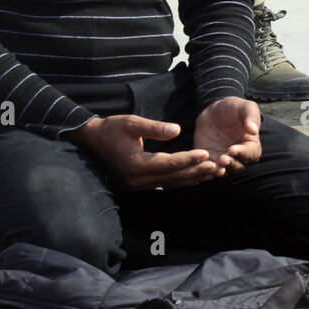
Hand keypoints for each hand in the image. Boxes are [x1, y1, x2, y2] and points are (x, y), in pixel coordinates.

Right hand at [68, 115, 218, 190]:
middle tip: (216, 165)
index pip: (168, 163)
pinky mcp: (140, 185)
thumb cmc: (112, 128)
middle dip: (195, 171)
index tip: (205, 153)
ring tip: (212, 172)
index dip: (188, 159)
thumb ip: (154, 128)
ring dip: (192, 178)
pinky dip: (182, 181)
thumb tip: (177, 130)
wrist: (92, 140)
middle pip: (172, 177)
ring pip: (171, 183)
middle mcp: (138, 179)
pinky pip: (165, 184)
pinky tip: (196, 177)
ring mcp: (138, 185)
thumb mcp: (131, 123)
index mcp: (136, 164)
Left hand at [193, 97, 262, 168]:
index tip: (233, 150)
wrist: (214, 111)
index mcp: (251, 145)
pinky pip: (207, 168)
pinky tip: (200, 165)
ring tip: (214, 167)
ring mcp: (224, 159)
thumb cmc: (234, 108)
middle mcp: (239, 156)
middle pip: (238, 166)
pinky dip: (205, 169)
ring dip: (219, 170)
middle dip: (231, 164)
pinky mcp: (209, 159)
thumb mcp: (245, 107)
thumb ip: (251, 116)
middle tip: (223, 159)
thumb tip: (253, 129)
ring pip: (224, 170)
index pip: (251, 154)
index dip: (243, 154)